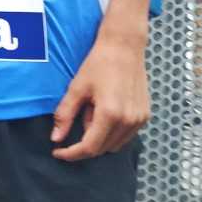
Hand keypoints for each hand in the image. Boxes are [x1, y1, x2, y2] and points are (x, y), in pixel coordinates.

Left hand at [51, 32, 149, 160]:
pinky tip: (105, 109)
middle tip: (78, 116)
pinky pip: (125, 135)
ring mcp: (139, 120)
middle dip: (84, 142)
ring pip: (114, 144)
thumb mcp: (76, 88)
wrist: (124, 48)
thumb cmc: (99, 64)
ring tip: (92, 108)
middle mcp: (128, 121)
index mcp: (110, 114)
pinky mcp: (145, 116)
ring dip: (99, 136)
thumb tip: (56, 138)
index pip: (90, 147)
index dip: (72, 153)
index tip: (58, 152)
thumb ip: (65, 115)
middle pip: (102, 148)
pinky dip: (111, 131)